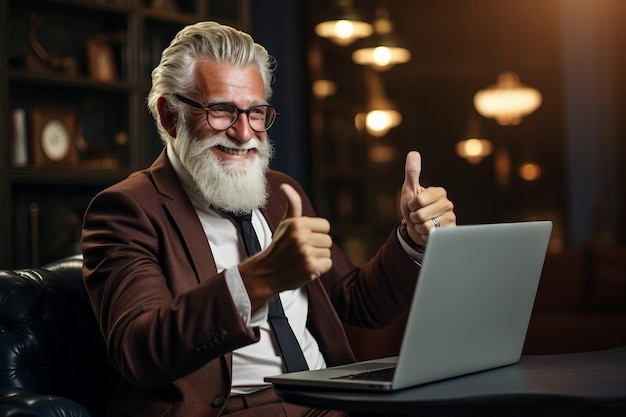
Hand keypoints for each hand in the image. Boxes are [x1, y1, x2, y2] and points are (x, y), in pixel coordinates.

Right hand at [239, 184, 332, 309]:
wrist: (266, 272)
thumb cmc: (278, 246)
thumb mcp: (285, 223)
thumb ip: (292, 204)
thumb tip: (285, 186)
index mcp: (297, 224)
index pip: (325, 226)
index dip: (317, 233)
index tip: (305, 238)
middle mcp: (301, 237)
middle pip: (328, 240)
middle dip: (317, 246)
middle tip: (302, 251)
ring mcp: (306, 253)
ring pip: (327, 252)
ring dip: (318, 257)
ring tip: (302, 259)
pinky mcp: (311, 268)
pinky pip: (328, 264)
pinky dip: (319, 268)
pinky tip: (306, 267)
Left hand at [400, 151, 455, 245]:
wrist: (417, 228)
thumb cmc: (413, 208)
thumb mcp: (410, 190)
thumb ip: (412, 172)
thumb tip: (413, 153)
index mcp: (439, 192)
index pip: (417, 200)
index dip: (410, 205)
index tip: (414, 205)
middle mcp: (448, 204)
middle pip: (420, 214)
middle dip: (414, 217)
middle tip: (418, 215)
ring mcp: (450, 218)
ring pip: (425, 226)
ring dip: (419, 227)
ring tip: (423, 223)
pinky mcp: (450, 232)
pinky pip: (431, 235)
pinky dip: (425, 235)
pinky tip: (429, 232)